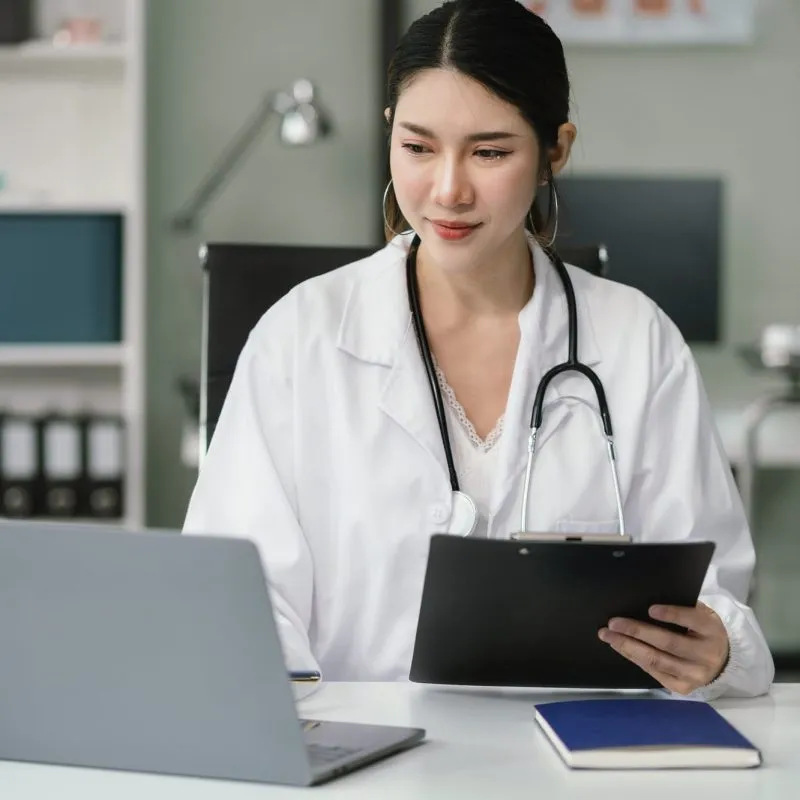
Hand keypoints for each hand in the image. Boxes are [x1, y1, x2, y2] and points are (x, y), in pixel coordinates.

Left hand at [598, 603, 728, 694]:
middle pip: (668, 643)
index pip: (692, 620)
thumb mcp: (700, 615)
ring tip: (608, 636)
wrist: (721, 662)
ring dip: (628, 647)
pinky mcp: (682, 687)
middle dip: (637, 632)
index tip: (650, 609)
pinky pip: (654, 672)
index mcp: (711, 630)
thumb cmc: (702, 631)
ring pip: (657, 660)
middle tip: (613, 623)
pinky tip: (620, 647)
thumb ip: (682, 609)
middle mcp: (705, 655)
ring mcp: (694, 675)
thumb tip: (647, 602)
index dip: (672, 615)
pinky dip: (634, 658)